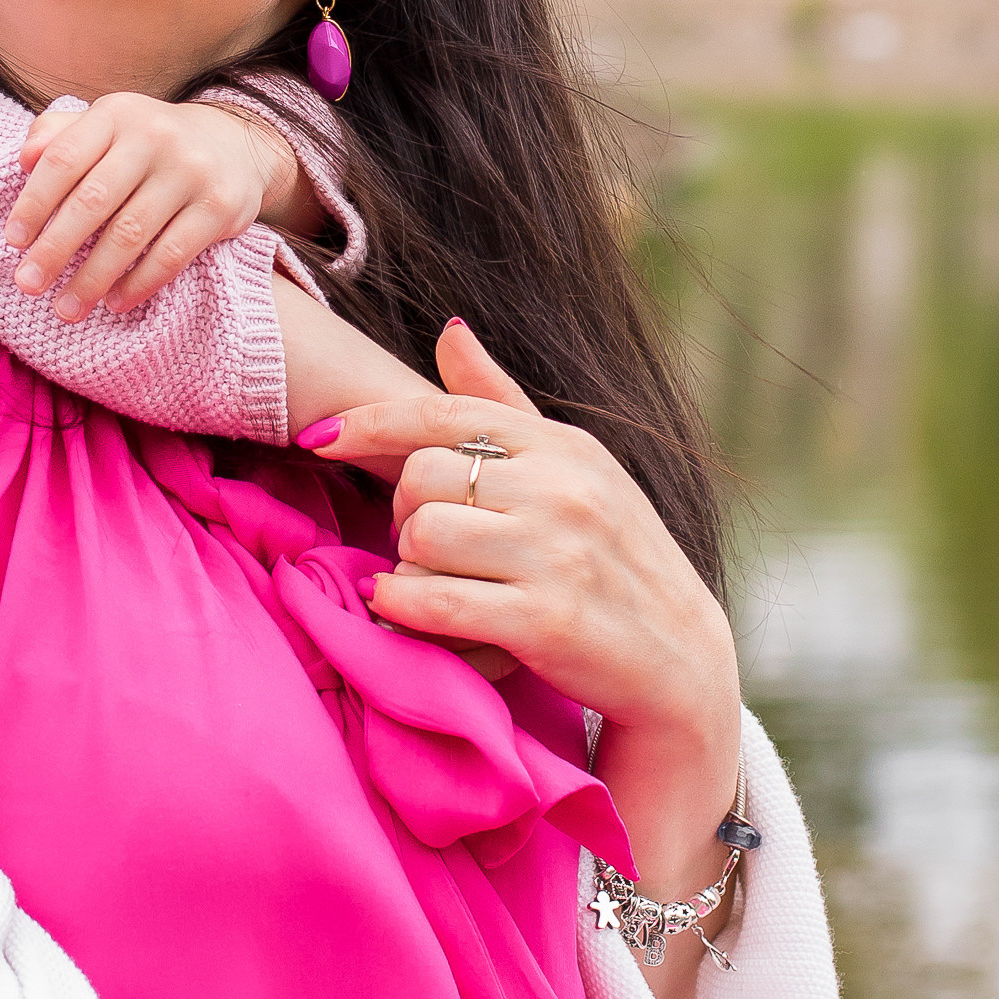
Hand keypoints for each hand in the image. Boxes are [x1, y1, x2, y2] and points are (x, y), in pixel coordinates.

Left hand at [4, 94, 299, 318]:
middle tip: (27, 285)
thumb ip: (59, 135)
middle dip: (55, 248)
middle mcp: (154, 136)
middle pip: (93, 200)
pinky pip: (170, 255)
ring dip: (92, 278)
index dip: (34, 203)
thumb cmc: (147, 144)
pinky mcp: (219, 207)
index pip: (64, 159)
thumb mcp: (106, 126)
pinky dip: (138, 283)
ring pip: (129, 234)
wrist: (234, 144)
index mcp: (116, 114)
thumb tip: (26, 158)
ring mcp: (190, 171)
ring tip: (66, 308)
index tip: (14, 241)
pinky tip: (115, 301)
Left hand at [299, 319, 740, 998]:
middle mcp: (565, 490)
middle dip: (402, 514)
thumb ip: (503, 404)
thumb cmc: (611, 562)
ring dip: (407, 567)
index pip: (443, 414)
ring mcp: (560, 556)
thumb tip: (450, 330)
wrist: (681, 667)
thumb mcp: (573, 471)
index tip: (317, 442)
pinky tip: (404, 610)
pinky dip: (402, 606)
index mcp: (565, 446)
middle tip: (421, 548)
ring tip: (433, 584)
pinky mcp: (548, 622)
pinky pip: (433, 600)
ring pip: (421, 537)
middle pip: (420, 478)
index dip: (367, 424)